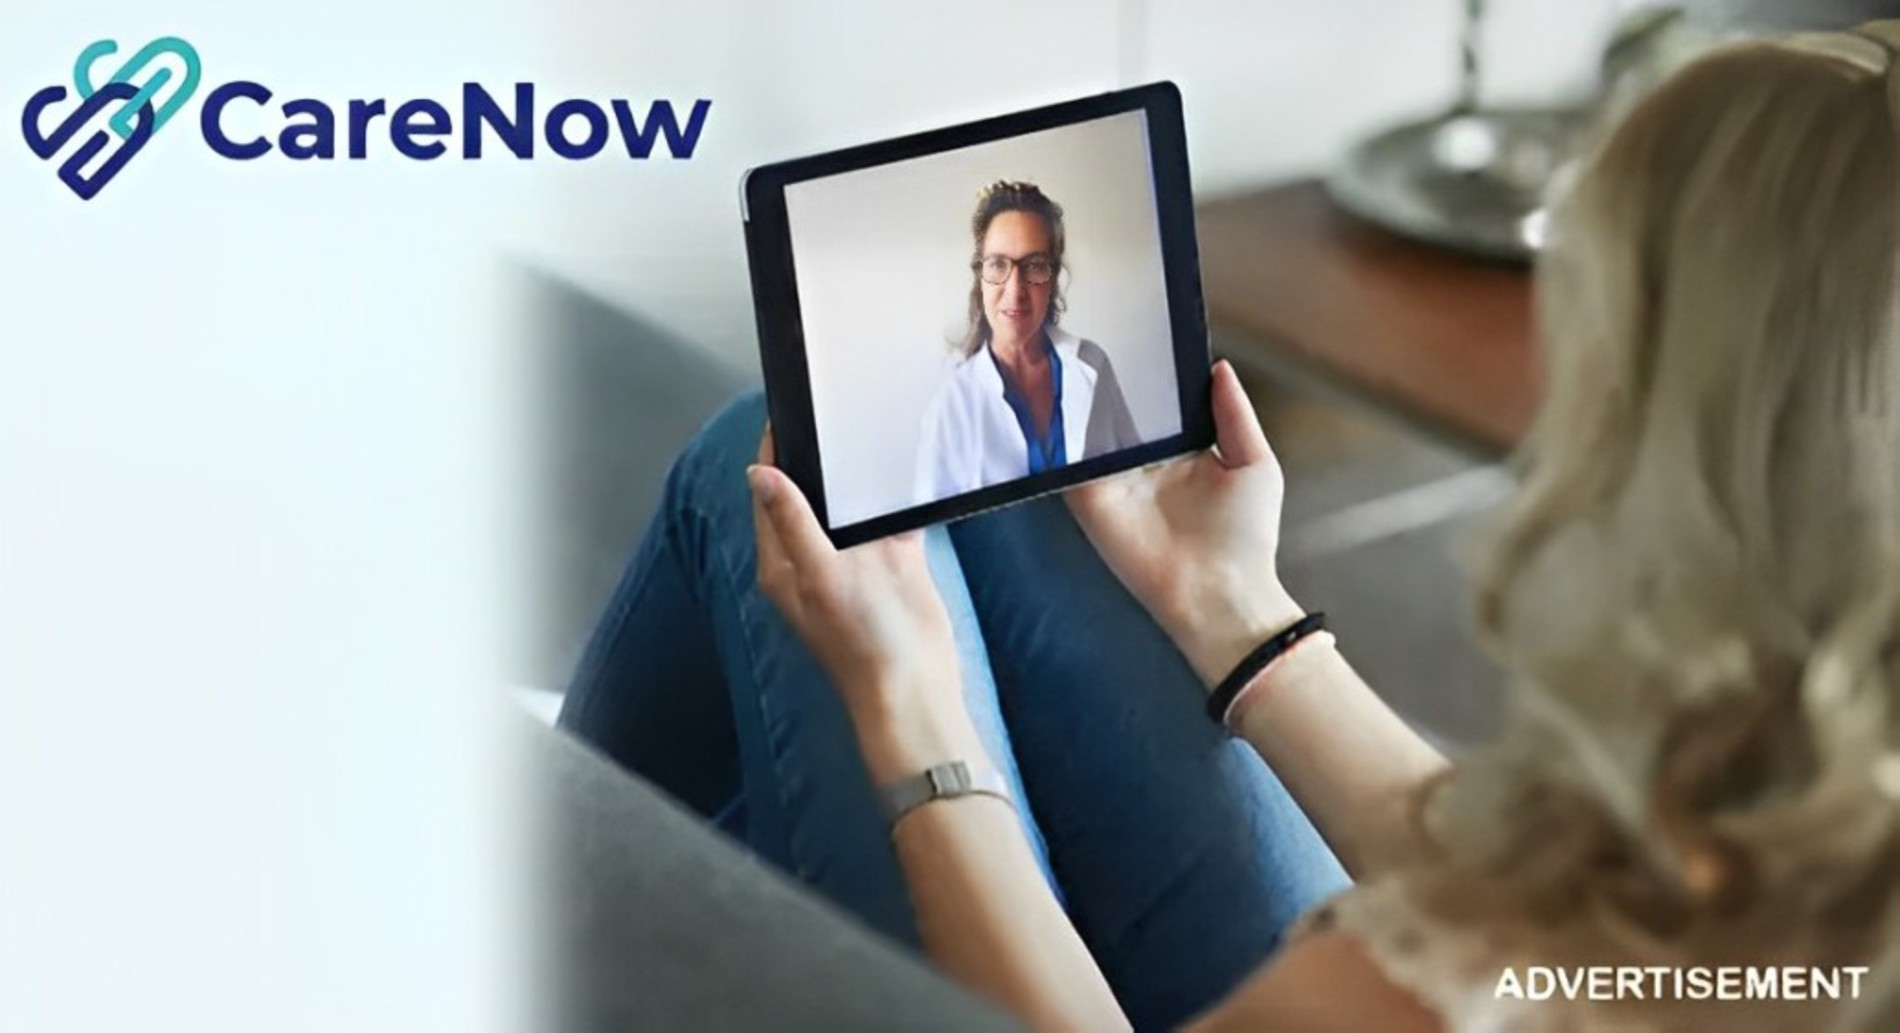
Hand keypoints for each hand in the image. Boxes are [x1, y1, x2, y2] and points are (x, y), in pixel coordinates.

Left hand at [749, 429, 980, 776]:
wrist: (917, 686)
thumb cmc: (864, 639)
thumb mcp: (822, 573)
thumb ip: (793, 521)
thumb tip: (759, 474)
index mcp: (783, 561)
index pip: (768, 492)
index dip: (774, 452)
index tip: (788, 411)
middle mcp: (814, 557)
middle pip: (808, 493)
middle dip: (818, 456)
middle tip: (833, 408)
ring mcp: (854, 560)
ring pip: (850, 503)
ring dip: (859, 475)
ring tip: (868, 425)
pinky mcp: (892, 564)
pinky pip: (889, 519)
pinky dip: (896, 498)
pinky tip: (907, 470)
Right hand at [1065, 360, 1304, 688]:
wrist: (1218, 595)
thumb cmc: (1246, 538)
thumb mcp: (1255, 464)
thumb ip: (1234, 415)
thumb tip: (1218, 367)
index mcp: (1181, 453)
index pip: (1157, 406)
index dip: (1149, 375)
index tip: (1139, 334)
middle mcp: (1144, 465)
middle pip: (1118, 414)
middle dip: (1107, 383)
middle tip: (1095, 335)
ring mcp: (1113, 483)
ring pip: (1088, 433)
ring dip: (1076, 405)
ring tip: (1065, 358)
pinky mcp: (1090, 501)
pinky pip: (1067, 463)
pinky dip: (1056, 438)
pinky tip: (1052, 404)